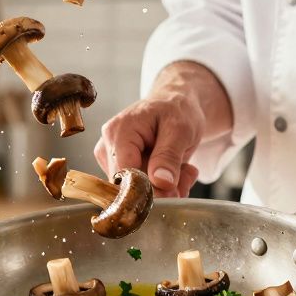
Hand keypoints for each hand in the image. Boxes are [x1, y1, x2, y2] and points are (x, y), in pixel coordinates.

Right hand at [94, 62, 232, 197]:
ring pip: (135, 191)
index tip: (174, 191)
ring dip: (165, 188)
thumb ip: (169, 156)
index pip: (124, 173)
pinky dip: (162, 186)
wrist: (174, 104)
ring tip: (183, 169)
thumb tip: (160, 182)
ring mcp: (110, 158)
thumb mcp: (181, 129)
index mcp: (119, 132)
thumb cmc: (176, 110)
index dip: (149, 189)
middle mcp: (107, 145)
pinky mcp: (118, 167)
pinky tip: (175, 171)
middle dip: (162, 188)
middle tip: (187, 176)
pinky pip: (139, 189)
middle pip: (128, 185)